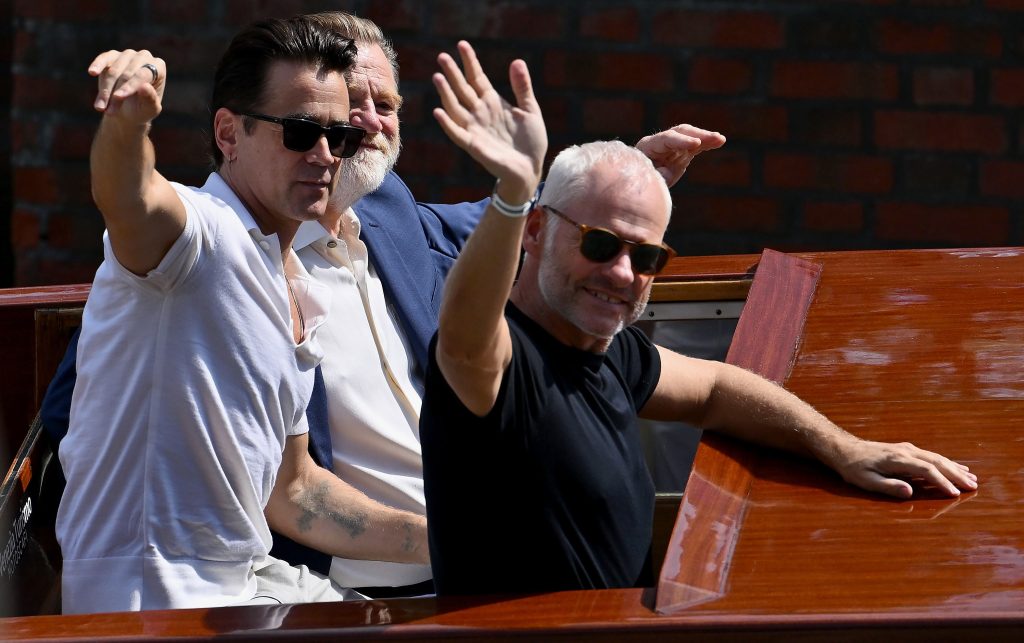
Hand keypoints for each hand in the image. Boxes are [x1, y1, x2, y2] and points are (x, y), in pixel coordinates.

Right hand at [88, 49, 165, 123]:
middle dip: (116, 93)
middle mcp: (144, 57)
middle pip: (127, 73)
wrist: (128, 111)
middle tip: (109, 111)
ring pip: (113, 71)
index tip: (118, 97)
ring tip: (100, 108)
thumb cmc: (142, 109)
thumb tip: (145, 86)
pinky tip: (92, 72)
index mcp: (159, 67)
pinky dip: (97, 65)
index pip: (143, 74)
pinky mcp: (111, 56)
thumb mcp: (149, 109)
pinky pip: (104, 59)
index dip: (130, 86)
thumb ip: (150, 99)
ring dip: (105, 90)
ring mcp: (127, 55)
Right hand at [432, 41, 546, 197]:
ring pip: (455, 107)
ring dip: (446, 94)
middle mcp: (480, 113)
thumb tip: (517, 61)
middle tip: (442, 56)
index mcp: (493, 103)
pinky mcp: (474, 146)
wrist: (530, 169)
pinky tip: (439, 111)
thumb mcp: (530, 110)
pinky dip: (447, 123)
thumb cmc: (530, 141)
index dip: (469, 62)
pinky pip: (457, 133)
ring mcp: (475, 129)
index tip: (461, 44)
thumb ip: (522, 87)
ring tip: (438, 77)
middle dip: (453, 73)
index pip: (477, 78)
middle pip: (463, 89)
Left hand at [636, 124, 724, 186]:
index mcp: (647, 146)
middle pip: (680, 132)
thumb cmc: (639, 184)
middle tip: (713, 138)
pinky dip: (707, 144)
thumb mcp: (645, 182)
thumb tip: (665, 171)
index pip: (666, 139)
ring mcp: (672, 146)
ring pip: (690, 136)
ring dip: (706, 137)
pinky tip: (719, 141)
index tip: (696, 144)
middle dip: (697, 135)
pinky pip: (696, 146)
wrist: (640, 186)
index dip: (681, 141)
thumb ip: (655, 176)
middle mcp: (659, 142)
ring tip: (720, 139)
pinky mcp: (682, 152)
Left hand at [832, 438, 977, 498]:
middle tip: (973, 486)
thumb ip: (888, 486)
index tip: (955, 493)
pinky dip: (946, 462)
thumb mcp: (866, 481)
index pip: (926, 470)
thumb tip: (910, 492)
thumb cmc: (854, 468)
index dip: (942, 482)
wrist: (844, 449)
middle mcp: (906, 451)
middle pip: (937, 461)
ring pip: (936, 457)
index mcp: (897, 459)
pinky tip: (955, 467)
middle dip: (956, 474)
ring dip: (954, 468)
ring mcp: (907, 449)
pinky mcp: (906, 449)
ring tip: (971, 478)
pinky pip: (931, 456)